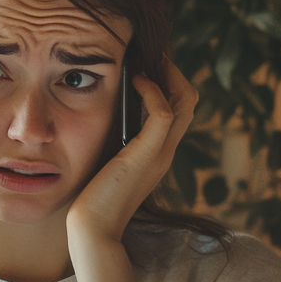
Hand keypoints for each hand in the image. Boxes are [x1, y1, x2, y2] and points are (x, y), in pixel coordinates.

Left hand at [67, 57, 196, 243]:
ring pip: (184, 101)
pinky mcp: (147, 156)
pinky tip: (135, 80)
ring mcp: (160, 154)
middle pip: (188, 99)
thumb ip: (114, 138)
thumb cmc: (92, 197)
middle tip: (149, 53)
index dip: (167, 81)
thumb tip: (103, 109)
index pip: (178, 108)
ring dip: (166, 74)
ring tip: (145, 59)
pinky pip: (164, 113)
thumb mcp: (107, 158)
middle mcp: (165, 151)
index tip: (146, 63)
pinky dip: (153, 91)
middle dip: (171, 71)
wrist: (93, 228)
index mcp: (158, 152)